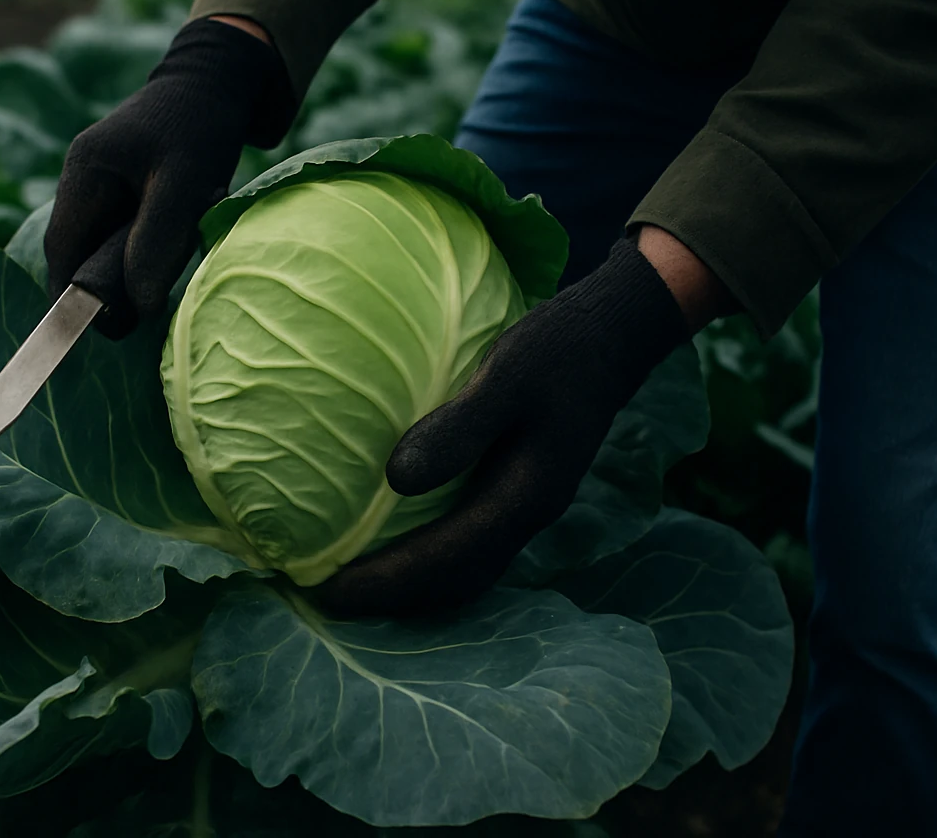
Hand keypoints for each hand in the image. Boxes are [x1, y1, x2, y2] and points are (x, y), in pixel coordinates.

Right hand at [44, 16, 290, 336]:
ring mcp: (101, 181)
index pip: (62, 246)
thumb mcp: (183, 186)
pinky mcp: (126, 187)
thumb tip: (136, 306)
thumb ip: (155, 243)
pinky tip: (170, 252)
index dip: (70, 293)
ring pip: (103, 244)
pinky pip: (123, 232)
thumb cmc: (201, 129)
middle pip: (79, 248)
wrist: (219, 83)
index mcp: (84, 169)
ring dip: (127, 267)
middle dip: (102, 283)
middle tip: (132, 319)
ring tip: (158, 279)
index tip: (88, 330)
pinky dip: (142, 251)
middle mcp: (83, 176)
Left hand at [313, 237, 693, 617]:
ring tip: (355, 582)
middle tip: (326, 598)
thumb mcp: (506, 377)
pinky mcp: (519, 489)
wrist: (611, 339)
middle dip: (394, 598)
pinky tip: (398, 539)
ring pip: (465, 568)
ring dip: (413, 583)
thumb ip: (457, 428)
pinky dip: (430, 556)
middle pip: (455, 581)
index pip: (445, 559)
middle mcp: (525, 515)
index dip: (387, 581)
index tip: (329, 590)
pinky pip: (469, 542)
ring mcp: (526, 506)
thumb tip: (395, 479)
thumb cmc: (556, 350)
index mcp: (523, 498)